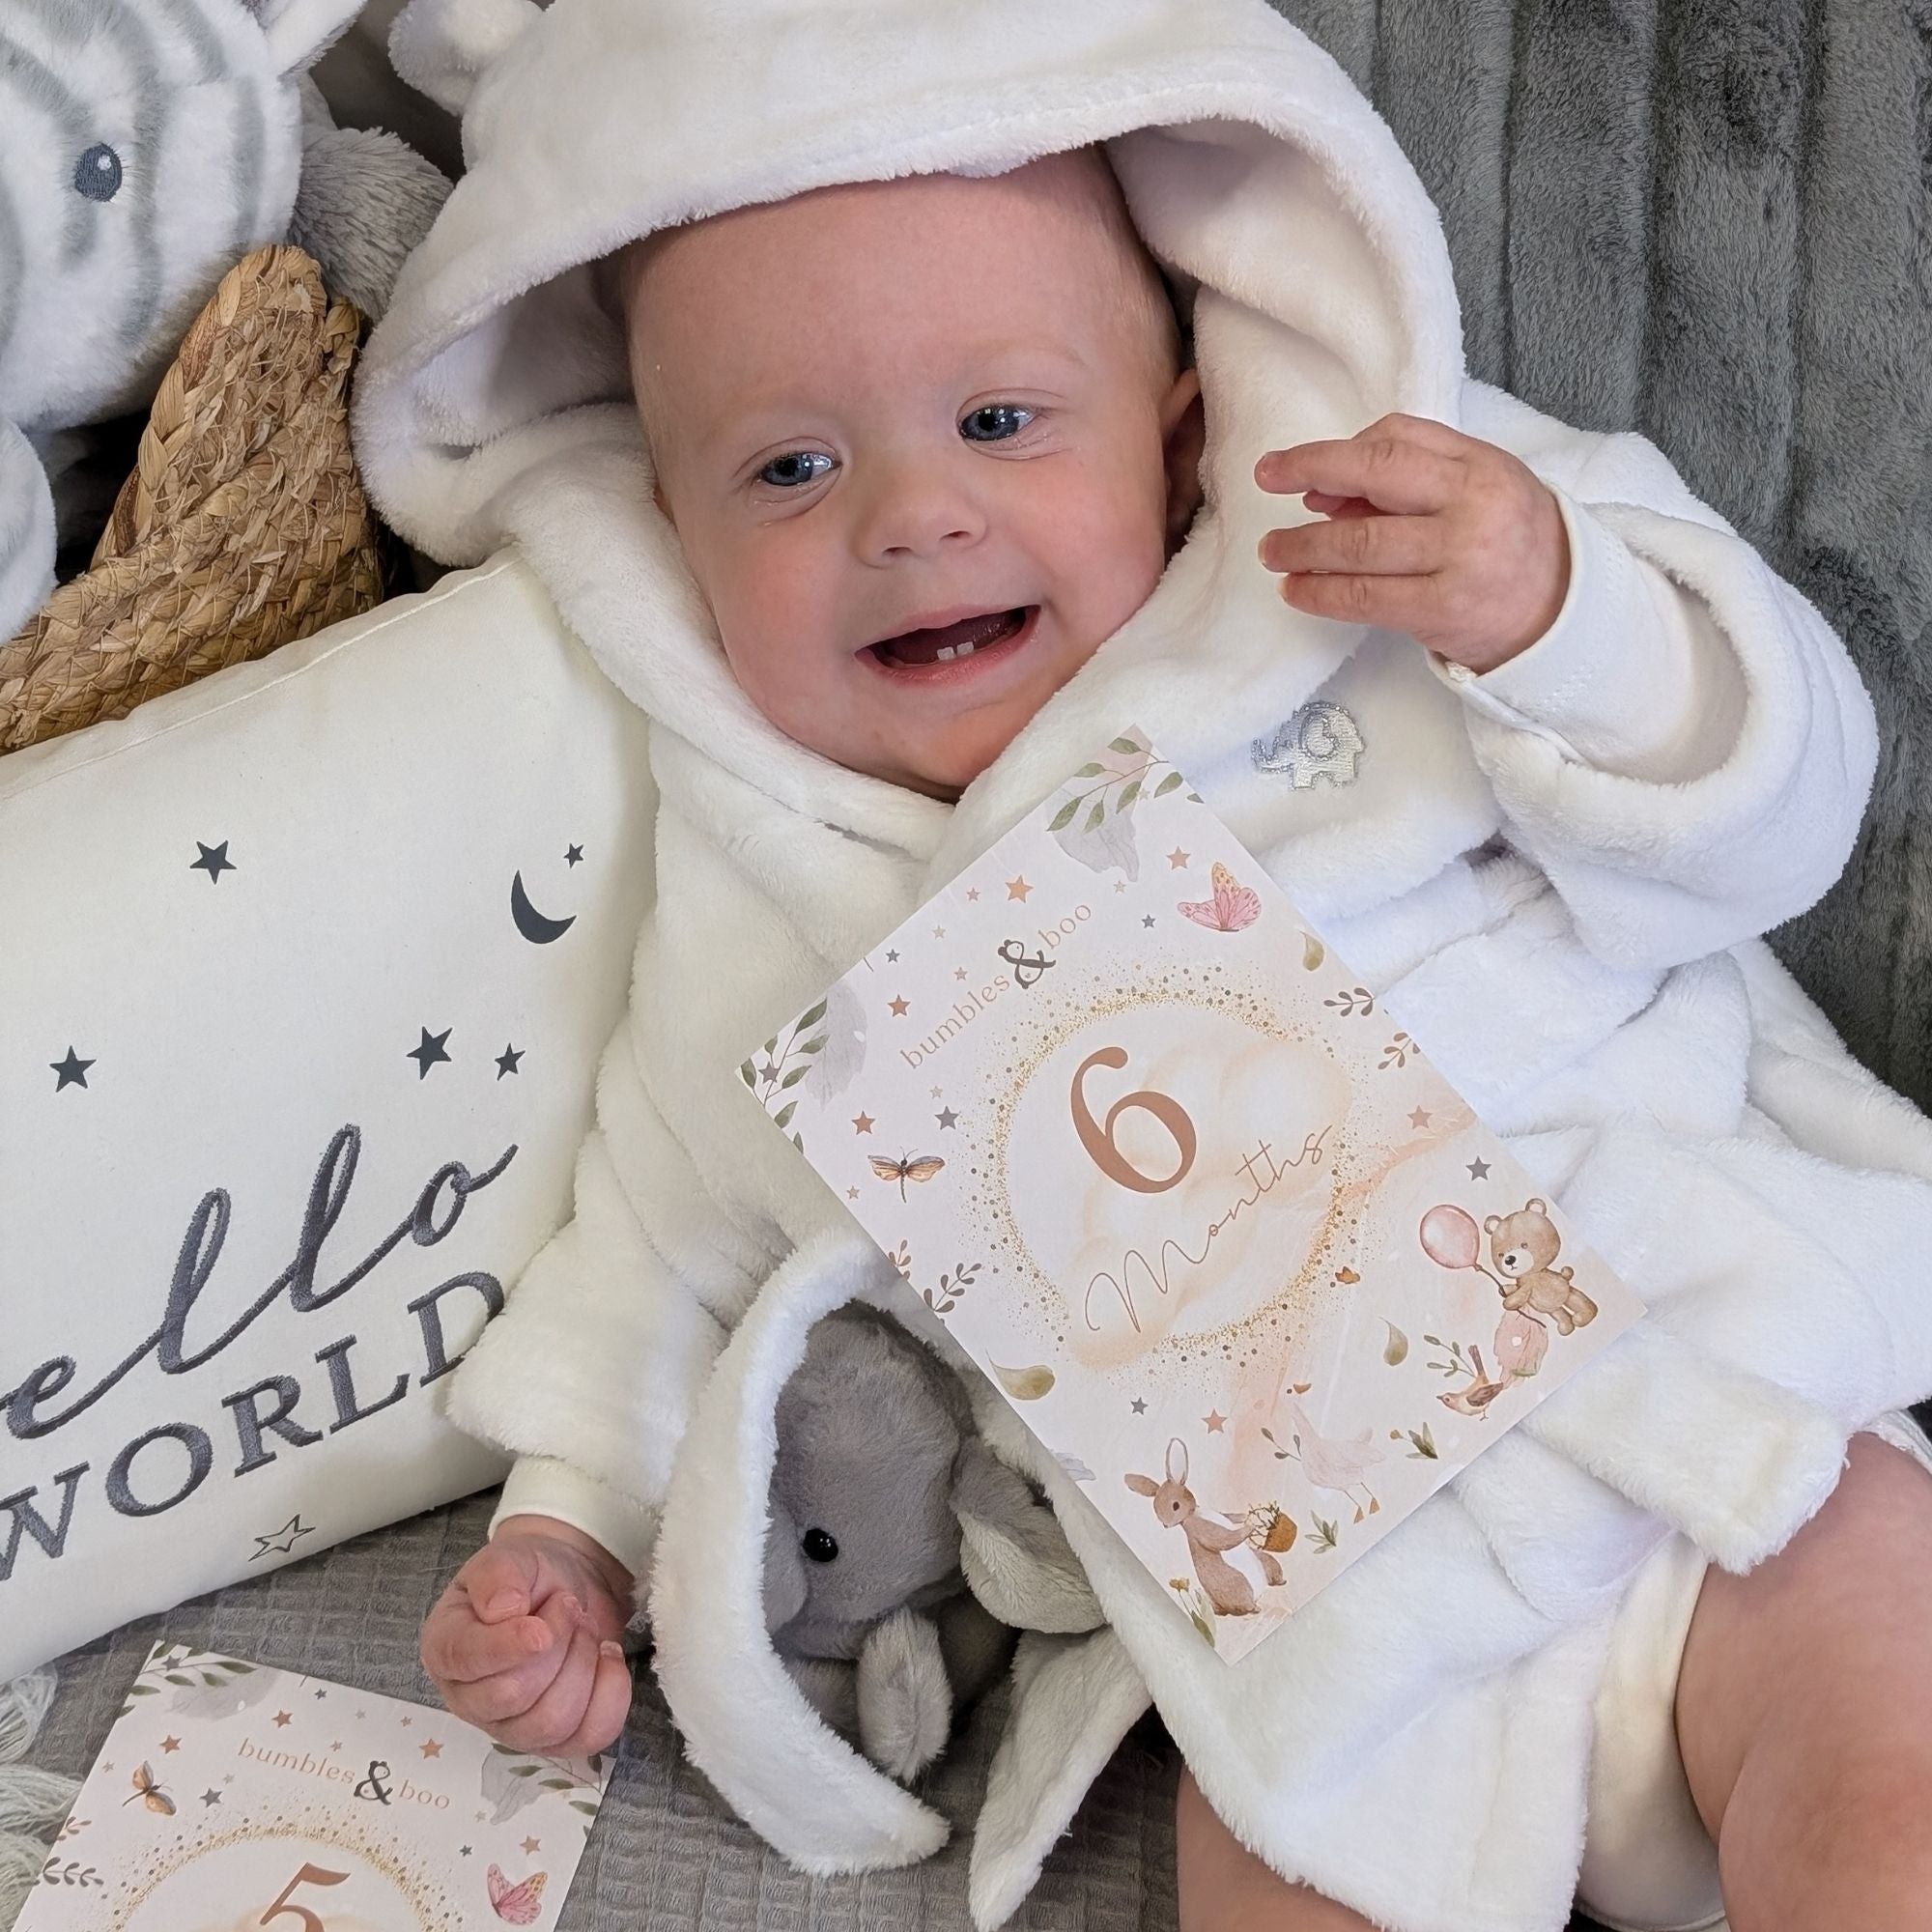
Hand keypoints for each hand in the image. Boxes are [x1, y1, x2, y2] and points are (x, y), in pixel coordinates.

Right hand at [420, 1516, 634, 1753]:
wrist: (568, 1588)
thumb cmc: (528, 1576)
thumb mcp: (508, 1557)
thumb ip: (497, 1575)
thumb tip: (503, 1608)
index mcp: (447, 1649)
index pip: (466, 1663)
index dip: (508, 1647)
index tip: (542, 1627)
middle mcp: (471, 1699)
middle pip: (514, 1696)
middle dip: (556, 1643)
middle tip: (569, 1607)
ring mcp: (513, 1727)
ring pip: (551, 1721)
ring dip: (582, 1664)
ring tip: (584, 1628)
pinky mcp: (558, 1742)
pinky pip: (588, 1737)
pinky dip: (610, 1694)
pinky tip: (608, 1657)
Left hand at [1254, 412, 1569, 673]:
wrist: (1561, 612)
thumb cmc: (1508, 541)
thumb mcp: (1475, 487)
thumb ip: (1408, 475)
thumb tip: (1323, 488)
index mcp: (1481, 468)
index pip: (1395, 443)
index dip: (1331, 453)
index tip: (1285, 467)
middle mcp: (1472, 508)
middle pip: (1376, 480)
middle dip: (1309, 482)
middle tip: (1268, 495)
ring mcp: (1458, 561)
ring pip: (1361, 546)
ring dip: (1303, 550)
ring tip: (1274, 554)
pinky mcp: (1442, 611)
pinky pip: (1365, 599)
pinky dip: (1321, 594)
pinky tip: (1297, 590)